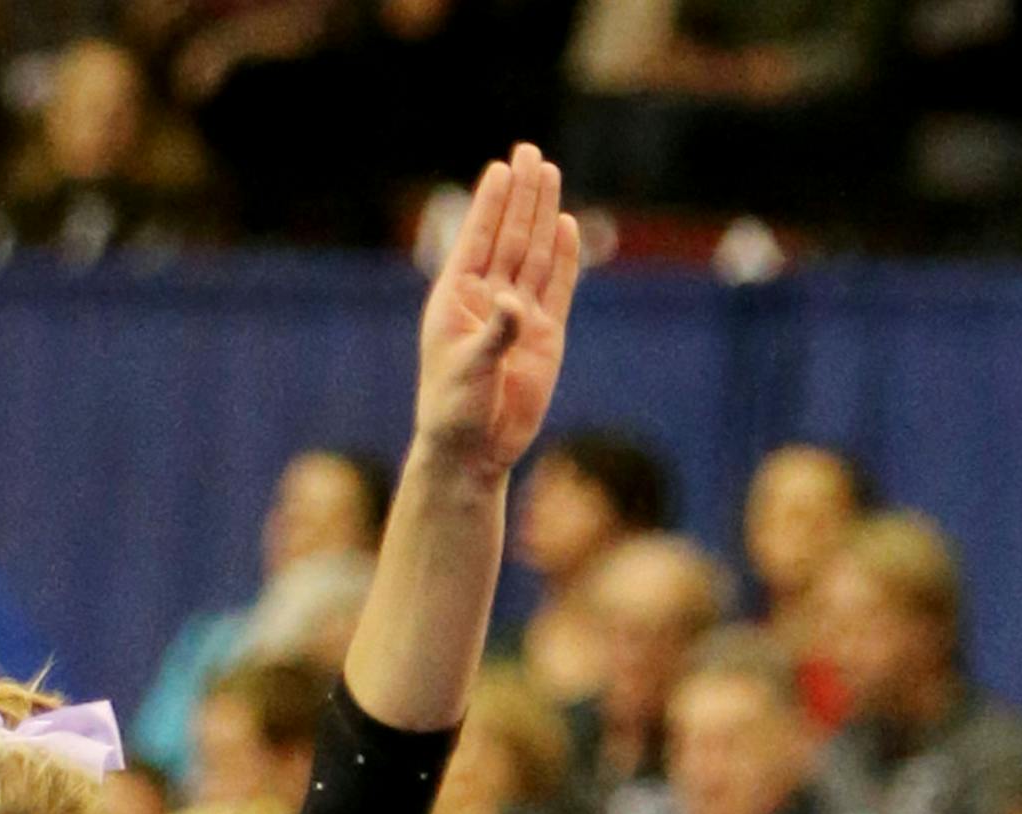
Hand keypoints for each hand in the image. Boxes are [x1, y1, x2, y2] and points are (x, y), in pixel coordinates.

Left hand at [414, 145, 580, 482]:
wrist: (475, 454)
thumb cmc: (455, 412)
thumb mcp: (470, 371)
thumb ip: (495, 333)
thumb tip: (514, 303)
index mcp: (455, 301)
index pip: (476, 241)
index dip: (490, 205)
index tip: (500, 167)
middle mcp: (488, 301)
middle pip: (509, 237)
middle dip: (520, 196)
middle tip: (530, 151)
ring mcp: (518, 316)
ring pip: (534, 254)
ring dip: (542, 214)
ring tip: (549, 172)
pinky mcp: (544, 335)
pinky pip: (556, 287)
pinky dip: (564, 257)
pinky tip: (566, 223)